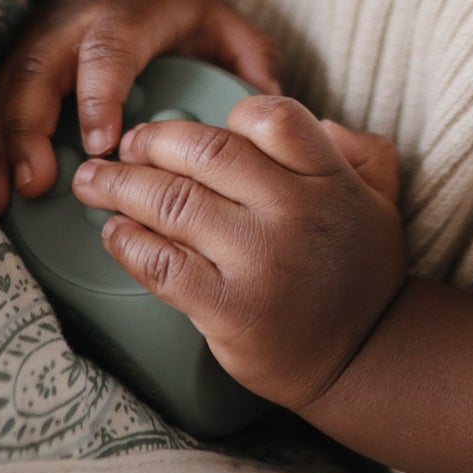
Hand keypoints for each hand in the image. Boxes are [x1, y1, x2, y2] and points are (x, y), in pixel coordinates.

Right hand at [0, 0, 280, 215]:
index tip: (101, 144)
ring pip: (5, 94)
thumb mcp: (218, 14)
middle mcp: (69, 30)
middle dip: (29, 128)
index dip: (99, 96)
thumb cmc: (171, 0)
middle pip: (38, 75)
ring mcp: (35, 47)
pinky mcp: (15, 67)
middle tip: (35, 183)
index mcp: (123, 17)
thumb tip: (270, 108)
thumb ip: (249, 55)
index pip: (107, 54)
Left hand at [72, 96, 407, 410]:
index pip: (271, 117)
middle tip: (126, 144)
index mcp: (328, 177)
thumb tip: (318, 120)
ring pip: (173, 202)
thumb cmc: (361, 270)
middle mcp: (293, 212)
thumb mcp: (380, 196)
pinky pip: (163, 265)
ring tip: (92, 181)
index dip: (229, 114)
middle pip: (206, 152)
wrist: (365, 358)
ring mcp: (259, 261)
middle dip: (153, 141)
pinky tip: (114, 233)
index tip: (200, 128)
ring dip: (120, 185)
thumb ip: (357, 148)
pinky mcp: (229, 310)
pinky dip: (129, 243)